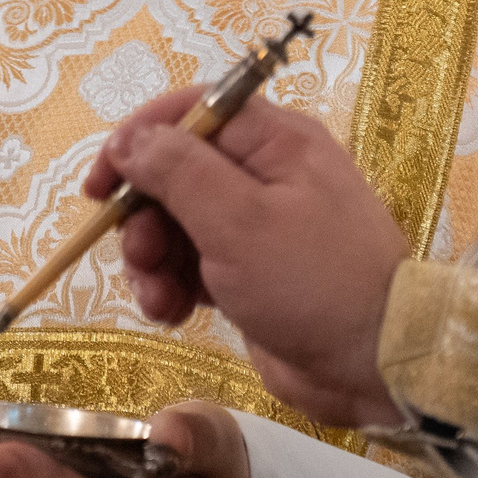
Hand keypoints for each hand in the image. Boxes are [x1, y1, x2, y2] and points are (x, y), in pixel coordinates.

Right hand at [86, 92, 405, 428]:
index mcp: (275, 140)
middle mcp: (266, 173)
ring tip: (157, 298)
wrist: (377, 365)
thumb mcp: (239, 220)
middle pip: (176, 172)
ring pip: (178, 223)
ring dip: (153, 259)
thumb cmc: (314, 280)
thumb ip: (178, 171)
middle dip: (145, 215)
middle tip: (140, 256)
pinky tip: (171, 313)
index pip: (191, 112)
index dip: (138, 140)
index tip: (100, 185)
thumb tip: (129, 138)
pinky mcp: (252, 273)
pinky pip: (194, 264)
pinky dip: (173, 285)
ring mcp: (259, 225)